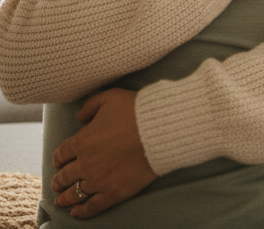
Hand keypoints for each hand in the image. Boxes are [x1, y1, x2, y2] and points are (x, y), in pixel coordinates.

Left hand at [50, 88, 155, 217]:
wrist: (160, 128)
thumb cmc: (136, 109)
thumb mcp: (111, 97)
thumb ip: (90, 105)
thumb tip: (79, 117)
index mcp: (82, 141)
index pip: (61, 154)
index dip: (58, 159)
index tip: (60, 162)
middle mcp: (85, 164)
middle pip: (64, 177)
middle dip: (59, 181)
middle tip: (58, 184)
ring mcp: (98, 180)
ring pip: (74, 194)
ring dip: (65, 198)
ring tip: (62, 200)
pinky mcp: (113, 192)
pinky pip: (92, 207)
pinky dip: (81, 212)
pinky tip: (76, 212)